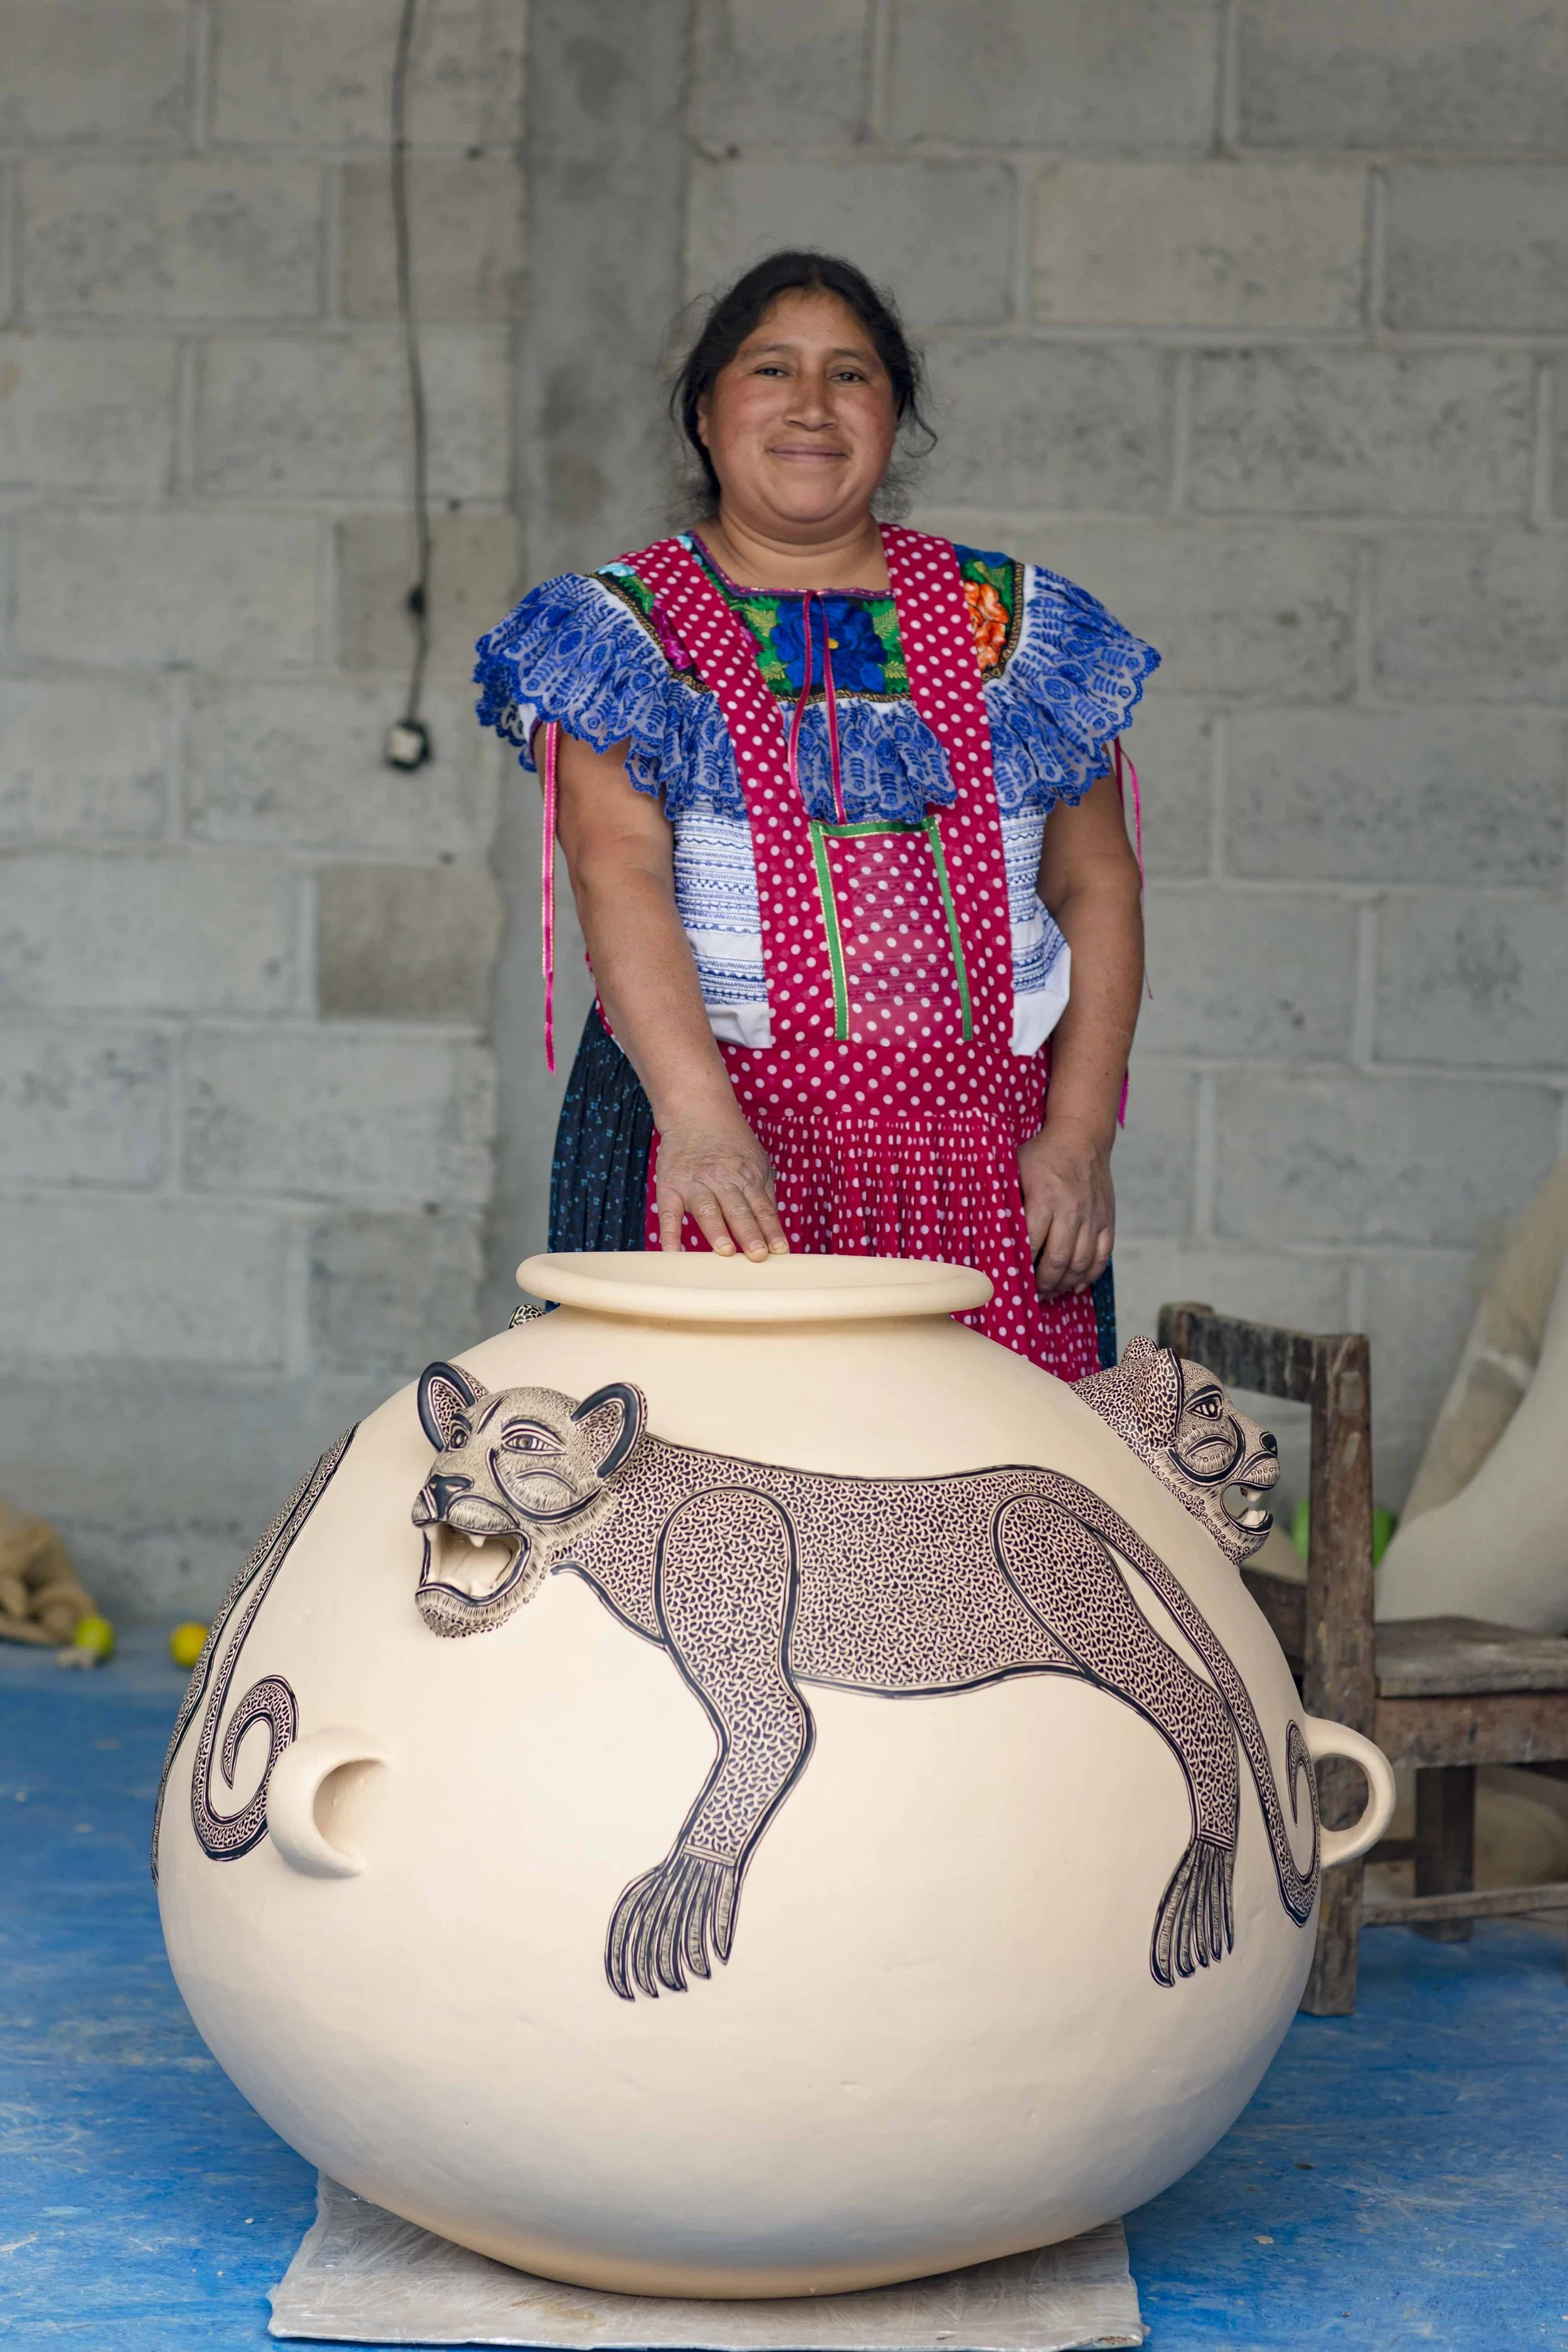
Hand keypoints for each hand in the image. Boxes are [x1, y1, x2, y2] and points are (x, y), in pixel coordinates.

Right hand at [656, 1111, 789, 1260]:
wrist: (696, 1112)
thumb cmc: (729, 1143)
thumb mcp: (756, 1161)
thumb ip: (764, 1193)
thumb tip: (774, 1227)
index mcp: (747, 1177)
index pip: (762, 1208)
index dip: (771, 1229)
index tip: (779, 1250)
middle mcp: (722, 1180)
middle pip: (738, 1210)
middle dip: (749, 1233)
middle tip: (757, 1255)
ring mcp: (695, 1183)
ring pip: (708, 1210)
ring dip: (716, 1231)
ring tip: (726, 1251)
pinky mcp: (670, 1187)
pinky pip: (669, 1213)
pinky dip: (669, 1233)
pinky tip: (671, 1252)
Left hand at [1019, 1122, 1114, 1296]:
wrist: (1082, 1137)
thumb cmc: (1041, 1156)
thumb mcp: (1015, 1169)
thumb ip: (1005, 1199)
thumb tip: (986, 1230)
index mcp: (1045, 1197)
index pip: (1031, 1242)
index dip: (1021, 1266)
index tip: (1010, 1278)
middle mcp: (1071, 1209)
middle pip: (1057, 1259)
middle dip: (1043, 1283)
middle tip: (1032, 1293)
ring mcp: (1092, 1216)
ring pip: (1081, 1262)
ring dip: (1064, 1284)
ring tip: (1051, 1291)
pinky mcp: (1107, 1219)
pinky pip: (1103, 1255)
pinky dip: (1090, 1275)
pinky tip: (1076, 1285)